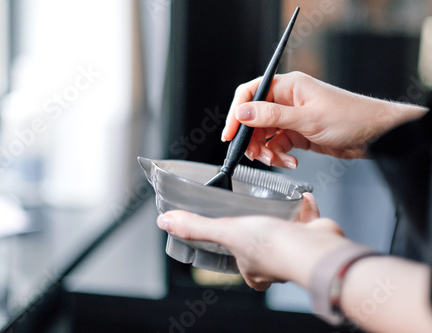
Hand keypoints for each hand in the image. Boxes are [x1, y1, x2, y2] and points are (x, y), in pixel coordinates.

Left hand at [157, 193, 345, 289]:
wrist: (315, 248)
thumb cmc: (273, 247)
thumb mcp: (227, 232)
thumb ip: (197, 227)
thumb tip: (165, 223)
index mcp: (252, 269)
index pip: (238, 262)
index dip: (233, 250)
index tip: (230, 235)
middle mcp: (273, 263)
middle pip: (261, 247)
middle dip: (258, 230)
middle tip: (251, 214)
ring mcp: (294, 250)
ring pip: (285, 233)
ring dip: (280, 217)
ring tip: (272, 202)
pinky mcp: (313, 237)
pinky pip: (306, 221)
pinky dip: (303, 209)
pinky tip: (300, 196)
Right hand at [222, 71, 427, 168]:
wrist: (377, 136)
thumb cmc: (351, 118)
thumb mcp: (307, 119)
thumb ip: (272, 117)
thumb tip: (242, 113)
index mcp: (288, 86)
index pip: (250, 93)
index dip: (236, 113)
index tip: (229, 134)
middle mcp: (287, 100)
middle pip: (254, 118)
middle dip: (252, 139)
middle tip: (254, 155)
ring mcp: (292, 117)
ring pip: (264, 134)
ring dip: (266, 150)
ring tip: (277, 160)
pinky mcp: (297, 133)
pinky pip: (277, 144)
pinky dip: (279, 155)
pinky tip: (290, 161)